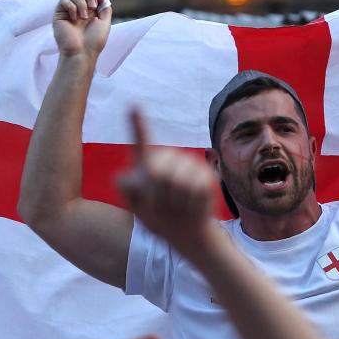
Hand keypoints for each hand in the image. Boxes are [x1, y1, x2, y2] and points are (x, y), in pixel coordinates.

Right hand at [54, 0, 111, 59]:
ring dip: (81, 2)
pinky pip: (64, 0)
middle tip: (93, 7)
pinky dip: (71, 7)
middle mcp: (80, 9)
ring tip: (84, 16)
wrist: (82, 52)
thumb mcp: (105, 23)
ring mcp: (69, 11)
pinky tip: (74, 19)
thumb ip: (105, 8)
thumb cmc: (94, 41)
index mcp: (91, 10)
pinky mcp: (59, 14)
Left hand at [118, 109, 219, 256]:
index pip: (140, 142)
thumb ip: (132, 189)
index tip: (133, 106)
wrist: (187, 232)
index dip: (137, 124)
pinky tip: (192, 205)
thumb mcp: (138, 210)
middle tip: (162, 205)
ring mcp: (188, 164)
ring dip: (175, 201)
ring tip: (178, 205)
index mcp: (145, 165)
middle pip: (157, 170)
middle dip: (158, 194)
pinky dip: (192, 203)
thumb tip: (149, 168)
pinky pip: (196, 188)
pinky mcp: (206, 173)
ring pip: (177, 181)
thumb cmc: (159, 220)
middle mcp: (167, 159)